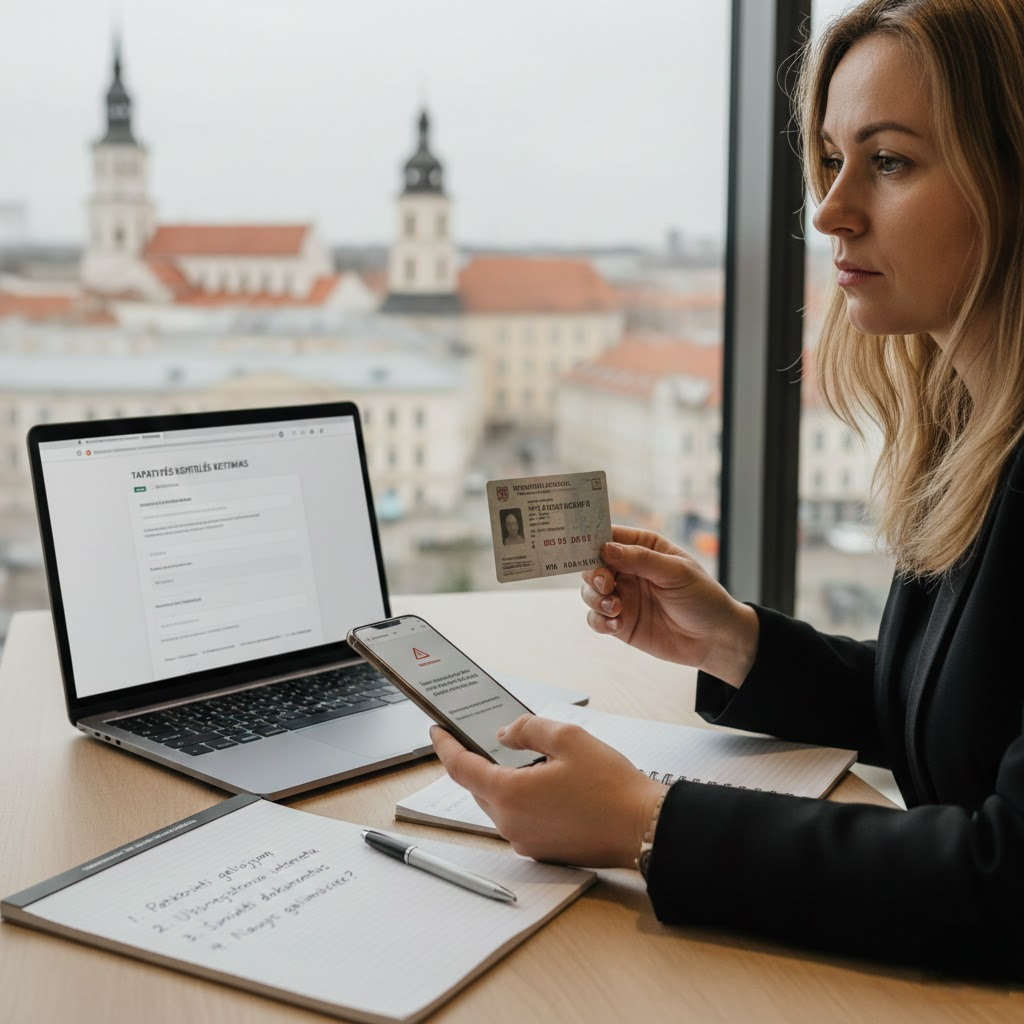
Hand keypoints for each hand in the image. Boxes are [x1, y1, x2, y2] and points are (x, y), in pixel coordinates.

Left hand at [430, 717, 664, 868]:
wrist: (644, 829)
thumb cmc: (611, 786)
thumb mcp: (569, 738)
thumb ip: (529, 729)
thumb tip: (505, 735)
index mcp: (510, 794)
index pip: (461, 768)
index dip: (445, 746)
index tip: (437, 731)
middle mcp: (511, 823)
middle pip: (478, 788)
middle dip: (475, 762)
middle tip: (480, 738)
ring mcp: (526, 841)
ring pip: (497, 805)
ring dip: (500, 782)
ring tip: (518, 757)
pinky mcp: (542, 851)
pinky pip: (517, 820)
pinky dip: (518, 799)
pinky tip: (539, 783)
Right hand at [581, 525, 758, 686]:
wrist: (714, 639)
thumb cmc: (702, 597)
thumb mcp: (677, 572)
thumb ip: (641, 559)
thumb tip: (605, 548)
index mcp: (643, 548)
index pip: (609, 537)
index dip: (591, 540)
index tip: (580, 547)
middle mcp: (628, 570)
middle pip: (592, 565)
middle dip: (592, 574)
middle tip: (605, 584)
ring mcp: (623, 597)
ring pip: (589, 592)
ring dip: (596, 599)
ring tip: (616, 608)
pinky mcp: (620, 623)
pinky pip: (596, 619)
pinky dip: (600, 621)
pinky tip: (617, 624)